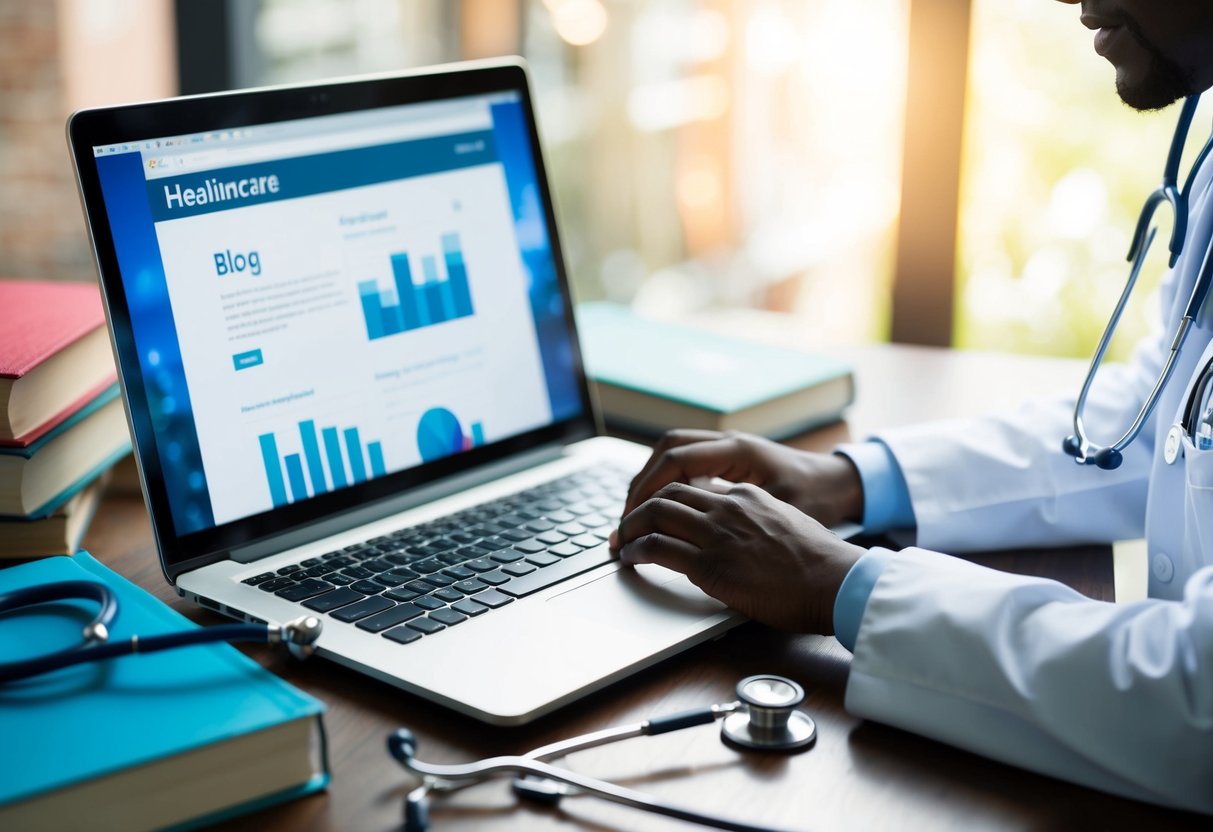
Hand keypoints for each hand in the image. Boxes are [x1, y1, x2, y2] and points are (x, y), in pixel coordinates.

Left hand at [610, 480, 865, 632]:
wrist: (835, 581)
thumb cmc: (817, 563)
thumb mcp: (784, 524)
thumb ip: (754, 521)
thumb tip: (735, 534)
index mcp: (745, 495)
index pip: (691, 486)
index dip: (664, 498)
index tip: (653, 511)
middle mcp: (728, 506)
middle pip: (667, 493)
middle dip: (639, 508)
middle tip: (626, 525)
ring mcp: (717, 534)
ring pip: (655, 514)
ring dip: (631, 527)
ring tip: (622, 540)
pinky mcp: (710, 565)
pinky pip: (658, 548)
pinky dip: (637, 550)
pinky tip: (631, 559)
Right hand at [622, 429, 863, 527]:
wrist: (844, 484)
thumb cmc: (819, 500)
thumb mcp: (780, 511)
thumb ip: (737, 518)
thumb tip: (696, 534)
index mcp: (739, 452)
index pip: (676, 460)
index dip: (648, 489)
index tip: (632, 518)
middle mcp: (731, 443)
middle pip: (667, 450)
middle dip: (641, 483)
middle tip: (626, 518)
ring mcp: (731, 447)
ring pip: (675, 452)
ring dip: (652, 479)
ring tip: (637, 513)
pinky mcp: (732, 458)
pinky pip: (690, 461)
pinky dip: (670, 480)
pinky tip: (664, 506)